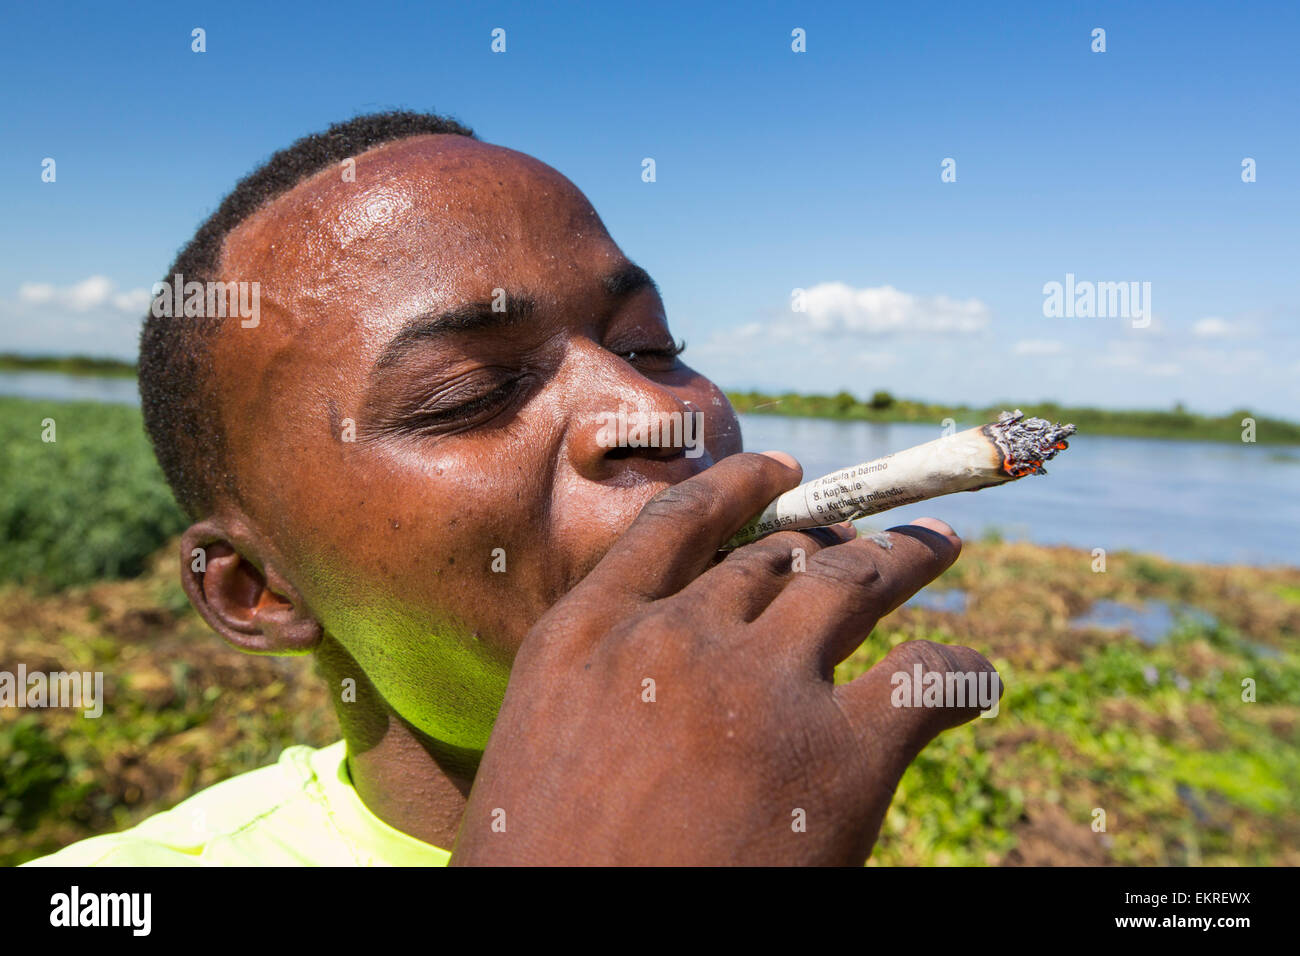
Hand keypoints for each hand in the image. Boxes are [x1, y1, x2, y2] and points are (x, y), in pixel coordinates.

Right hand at [450, 451, 998, 864]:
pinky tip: (972, 678)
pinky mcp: (840, 757)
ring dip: (904, 559)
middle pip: (777, 556)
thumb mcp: (543, 746)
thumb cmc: (547, 871)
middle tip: (867, 539)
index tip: (781, 470)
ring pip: (854, 584)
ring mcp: (760, 689)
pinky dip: (959, 669)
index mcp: (588, 636)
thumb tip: (661, 666)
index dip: (740, 485)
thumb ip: (602, 683)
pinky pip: (926, 677)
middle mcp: (676, 639)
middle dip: (828, 541)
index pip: (678, 525)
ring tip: (936, 546)